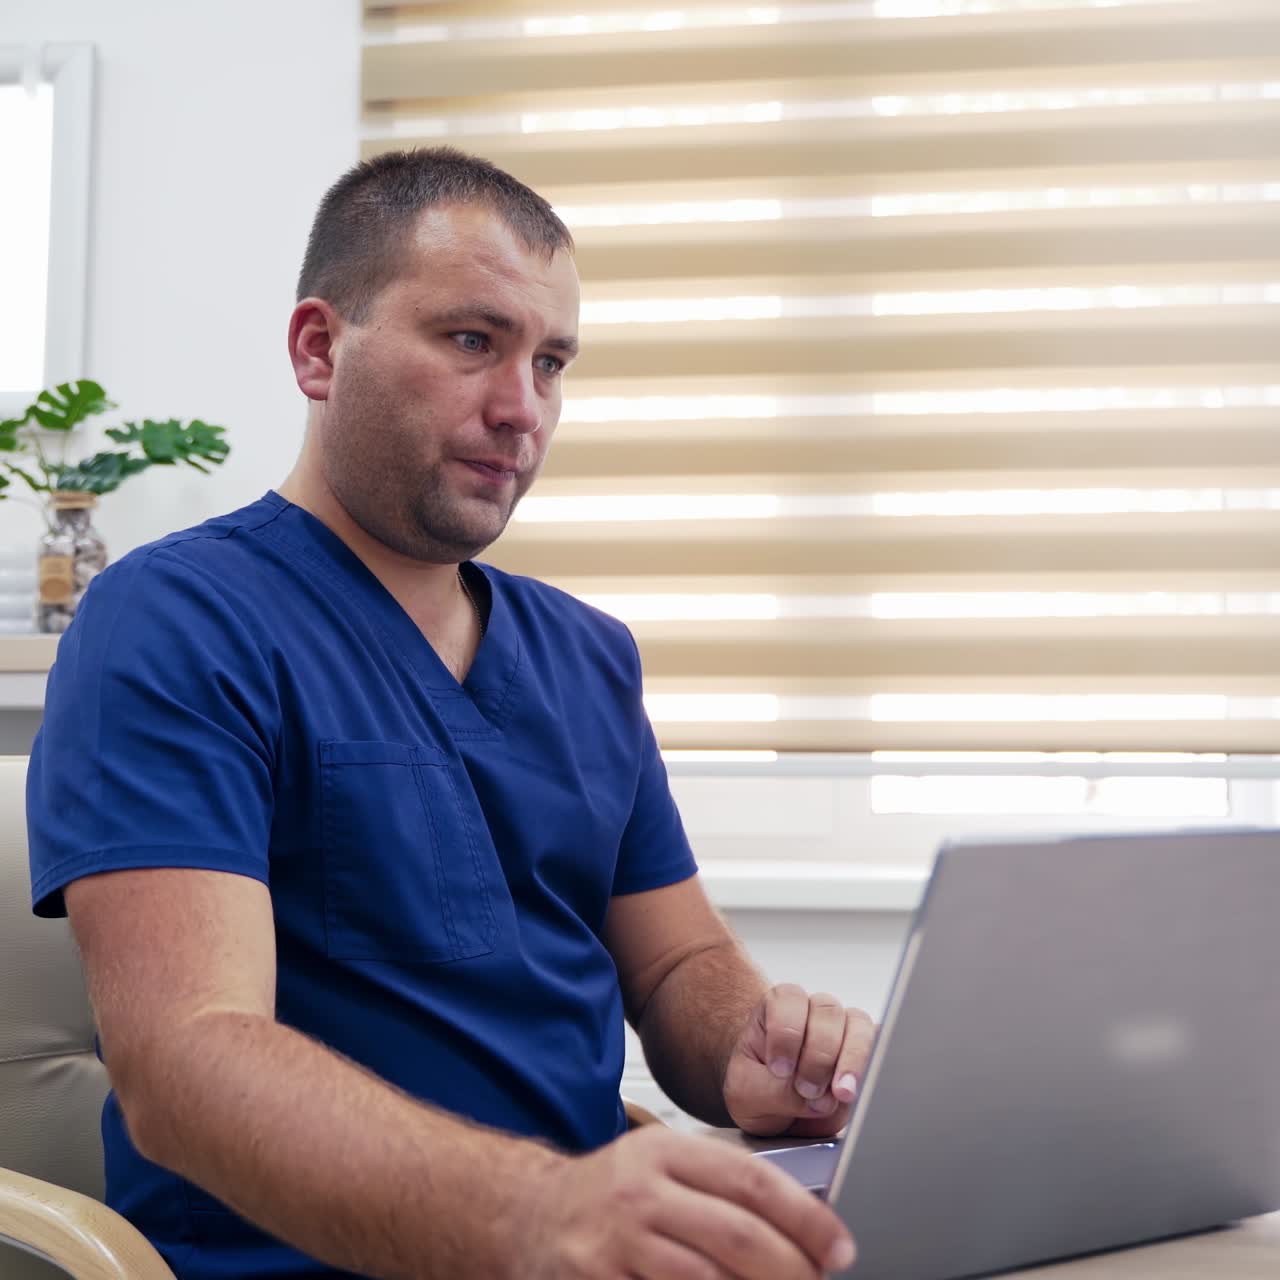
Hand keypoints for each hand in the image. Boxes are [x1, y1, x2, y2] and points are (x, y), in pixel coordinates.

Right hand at [512, 1125, 855, 1278]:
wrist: (526, 1215)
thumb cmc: (611, 1196)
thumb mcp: (662, 1168)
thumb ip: (722, 1189)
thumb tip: (808, 1229)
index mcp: (665, 1151)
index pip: (752, 1180)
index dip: (806, 1218)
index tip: (839, 1248)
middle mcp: (639, 1191)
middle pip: (737, 1237)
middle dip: (792, 1270)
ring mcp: (614, 1243)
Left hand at [723, 984, 876, 1137]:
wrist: (775, 1110)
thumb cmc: (755, 1089)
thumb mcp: (746, 1093)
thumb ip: (774, 1091)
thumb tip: (818, 1099)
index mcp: (778, 1006)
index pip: (788, 1001)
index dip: (786, 1034)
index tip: (780, 1069)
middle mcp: (814, 1010)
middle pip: (827, 1012)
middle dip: (818, 1055)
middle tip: (807, 1090)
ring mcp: (844, 1028)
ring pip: (859, 1026)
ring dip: (851, 1061)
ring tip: (840, 1094)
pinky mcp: (868, 1051)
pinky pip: (882, 1046)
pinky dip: (876, 1067)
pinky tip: (864, 1089)